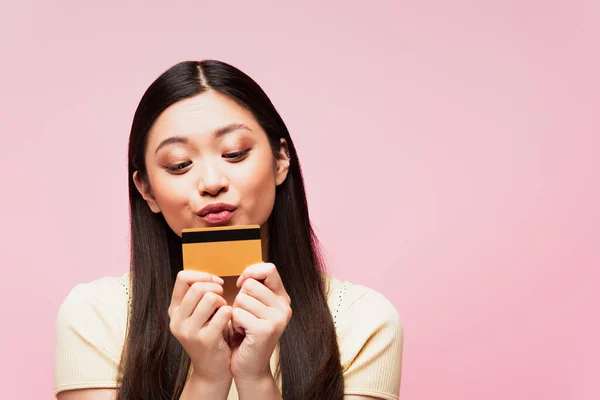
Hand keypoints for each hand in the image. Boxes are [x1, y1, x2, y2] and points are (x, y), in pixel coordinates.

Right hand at [168, 270, 232, 384]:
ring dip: (223, 302)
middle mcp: (177, 320)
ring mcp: (189, 331)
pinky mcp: (206, 340)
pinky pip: (224, 313)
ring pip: (210, 297)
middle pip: (198, 287)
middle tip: (223, 301)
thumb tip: (211, 278)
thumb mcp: (198, 316)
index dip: (203, 276)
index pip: (182, 277)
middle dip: (216, 289)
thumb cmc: (211, 337)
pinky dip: (231, 313)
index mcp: (174, 311)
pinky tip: (231, 323)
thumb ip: (197, 297)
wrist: (213, 371)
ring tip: (225, 313)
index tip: (217, 284)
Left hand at [229, 263, 291, 381]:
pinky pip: (237, 314)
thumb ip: (255, 289)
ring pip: (242, 299)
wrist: (250, 368)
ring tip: (243, 327)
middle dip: (239, 299)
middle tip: (245, 317)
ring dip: (235, 313)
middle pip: (250, 284)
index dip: (251, 272)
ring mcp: (277, 318)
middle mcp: (284, 307)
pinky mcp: (265, 330)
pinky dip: (234, 324)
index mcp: (283, 298)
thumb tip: (245, 276)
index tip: (241, 285)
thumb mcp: (254, 307)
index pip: (269, 268)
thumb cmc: (246, 335)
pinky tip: (242, 335)